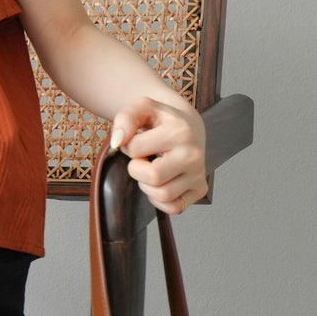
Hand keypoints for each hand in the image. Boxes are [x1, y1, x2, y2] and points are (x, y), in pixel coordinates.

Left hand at [108, 96, 207, 214]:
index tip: (137, 140)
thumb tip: (116, 143)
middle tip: (142, 159)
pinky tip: (161, 182)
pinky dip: (160, 200)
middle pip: (153, 177)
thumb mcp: (142, 108)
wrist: (188, 127)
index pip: (135, 150)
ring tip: (152, 169)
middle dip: (137, 170)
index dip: (128, 146)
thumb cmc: (161, 120)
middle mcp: (194, 155)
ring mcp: (199, 174)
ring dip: (147, 185)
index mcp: (180, 132)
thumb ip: (125, 119)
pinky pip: (173, 207)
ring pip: (162, 195)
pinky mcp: (200, 189)